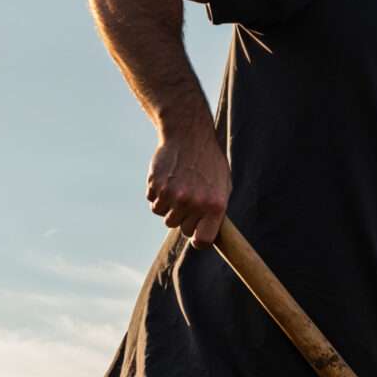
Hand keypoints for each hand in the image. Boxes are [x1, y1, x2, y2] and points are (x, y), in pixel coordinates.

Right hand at [148, 127, 231, 242]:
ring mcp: (172, 194)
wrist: (189, 136)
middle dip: (186, 219)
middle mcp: (192, 202)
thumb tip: (208, 234)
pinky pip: (154, 204)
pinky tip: (168, 181)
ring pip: (166, 218)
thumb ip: (215, 211)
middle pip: (183, 229)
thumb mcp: (223, 186)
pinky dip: (159, 197)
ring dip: (171, 208)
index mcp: (214, 205)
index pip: (203, 240)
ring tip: (180, 189)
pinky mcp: (155, 186)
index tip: (197, 237)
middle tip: (191, 202)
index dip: (199, 240)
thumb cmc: (210, 163)